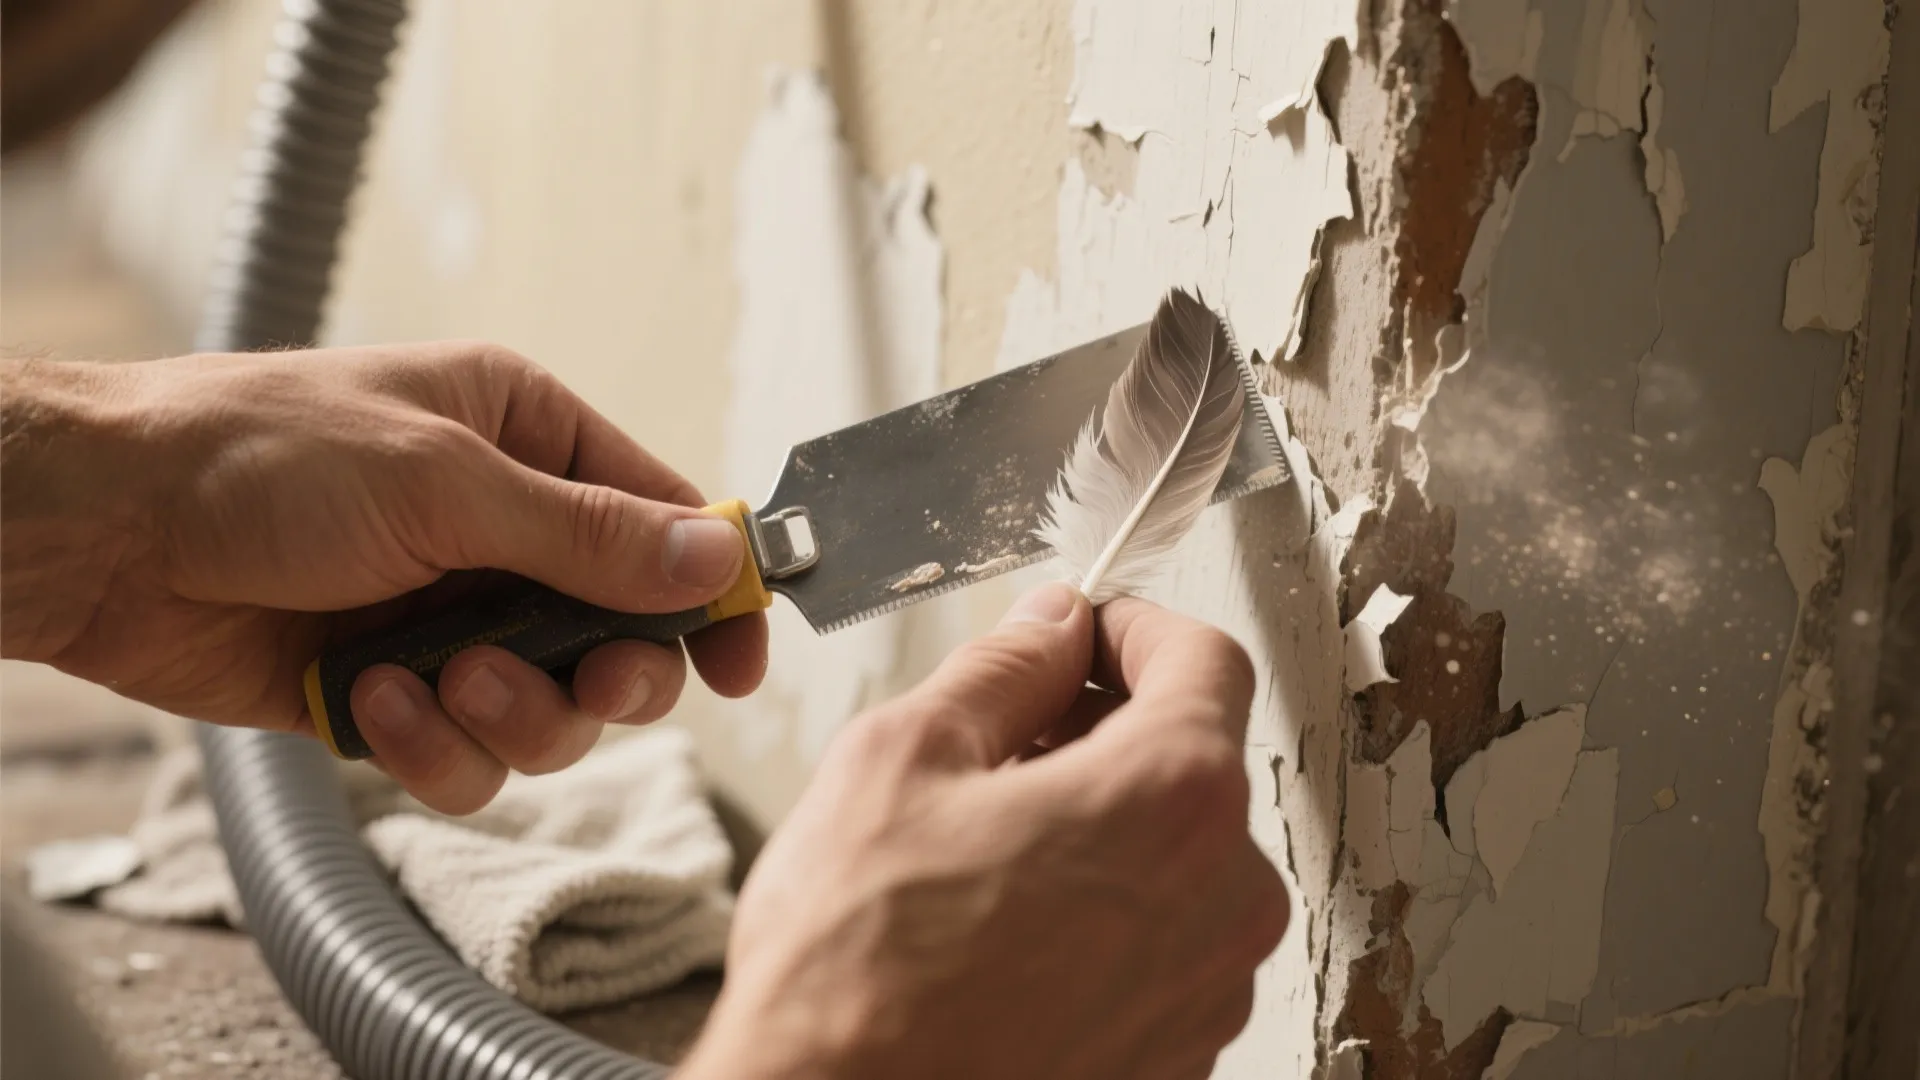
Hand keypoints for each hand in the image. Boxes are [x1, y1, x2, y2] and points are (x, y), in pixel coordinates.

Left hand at [1, 346, 766, 811]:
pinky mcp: (396, 694)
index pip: (662, 521)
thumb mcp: (445, 479)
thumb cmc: (257, 455)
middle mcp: (503, 532)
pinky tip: (375, 701)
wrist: (103, 533)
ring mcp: (451, 617)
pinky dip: (432, 745)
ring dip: (509, 712)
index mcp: (528, 439)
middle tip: (587, 678)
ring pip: (552, 711)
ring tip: (437, 676)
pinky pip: (467, 756)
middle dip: (605, 673)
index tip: (742, 659)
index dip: (712, 593)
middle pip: (624, 637)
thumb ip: (588, 535)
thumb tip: (714, 559)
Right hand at [680, 584, 1287, 1079]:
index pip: (1205, 659)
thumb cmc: (859, 969)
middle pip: (1192, 764)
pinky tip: (1003, 925)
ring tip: (984, 847)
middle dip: (1104, 731)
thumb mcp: (904, 760)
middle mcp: (1222, 900)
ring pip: (1174, 861)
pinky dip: (1100, 914)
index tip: (1086, 631)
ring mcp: (1205, 992)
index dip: (1134, 627)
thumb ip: (1002, 672)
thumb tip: (1048, 630)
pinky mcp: (1173, 1059)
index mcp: (1175, 798)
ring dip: (1099, 827)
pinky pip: (1156, 948)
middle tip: (1006, 739)